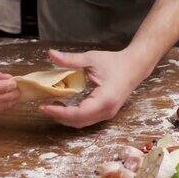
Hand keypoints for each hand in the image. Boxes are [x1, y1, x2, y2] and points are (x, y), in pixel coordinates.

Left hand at [39, 49, 154, 127]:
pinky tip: (64, 107)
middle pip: (79, 122)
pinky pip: (87, 119)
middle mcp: (106, 111)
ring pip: (83, 123)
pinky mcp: (106, 112)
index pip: (78, 113)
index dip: (59, 113)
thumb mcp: (91, 59)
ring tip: (51, 107)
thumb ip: (70, 59)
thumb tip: (50, 54)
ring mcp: (107, 114)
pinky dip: (74, 116)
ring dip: (66, 118)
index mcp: (104, 99)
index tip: (44, 107)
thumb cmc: (114, 62)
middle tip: (44, 107)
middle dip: (60, 117)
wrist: (135, 66)